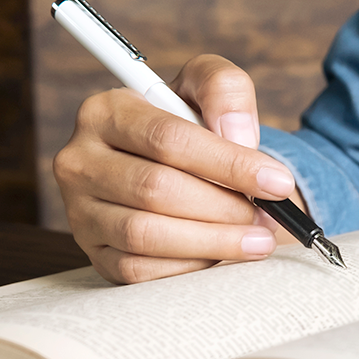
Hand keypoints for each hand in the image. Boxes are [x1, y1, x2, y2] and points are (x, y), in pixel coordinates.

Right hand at [54, 55, 301, 283]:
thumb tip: (237, 135)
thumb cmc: (191, 128)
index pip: (168, 140)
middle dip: (224, 208)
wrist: (174, 170)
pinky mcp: (95, 252)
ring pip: (145, 234)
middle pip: (157, 189)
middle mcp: (81, 160)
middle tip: (267, 217)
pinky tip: (220, 255)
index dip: (229, 165)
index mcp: (106, 111)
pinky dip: (188, 265)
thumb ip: (225, 90)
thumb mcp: (207, 89)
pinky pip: (139, 269)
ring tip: (257, 240)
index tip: (277, 184)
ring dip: (213, 242)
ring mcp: (81, 210)